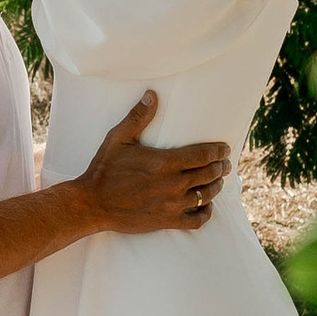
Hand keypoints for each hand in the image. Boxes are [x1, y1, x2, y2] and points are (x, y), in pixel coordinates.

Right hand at [76, 94, 229, 234]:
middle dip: (221, 167)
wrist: (92, 204)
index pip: (203, 155)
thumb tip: (152, 94)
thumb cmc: (104, 169)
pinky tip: (206, 205)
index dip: (218, 150)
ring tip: (218, 180)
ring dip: (216, 186)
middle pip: (209, 174)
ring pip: (206, 195)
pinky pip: (197, 220)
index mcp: (164, 163)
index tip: (224, 148)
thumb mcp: (118, 139)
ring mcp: (171, 205)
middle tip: (225, 162)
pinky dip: (206, 212)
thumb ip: (138, 117)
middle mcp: (172, 184)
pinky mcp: (167, 221)